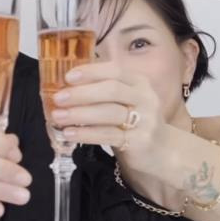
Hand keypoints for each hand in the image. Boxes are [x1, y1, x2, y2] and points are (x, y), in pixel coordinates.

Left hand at [50, 62, 167, 173]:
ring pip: (109, 113)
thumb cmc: (134, 121)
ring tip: (58, 116)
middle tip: (58, 98)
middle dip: (82, 93)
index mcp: (139, 82)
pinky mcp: (139, 141)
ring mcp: (145, 120)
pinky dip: (87, 134)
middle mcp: (145, 98)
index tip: (67, 77)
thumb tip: (65, 86)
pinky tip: (70, 133)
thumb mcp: (124, 100)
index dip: (90, 72)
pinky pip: (109, 135)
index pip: (115, 70)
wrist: (161, 150)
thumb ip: (102, 91)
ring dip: (80, 114)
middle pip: (111, 90)